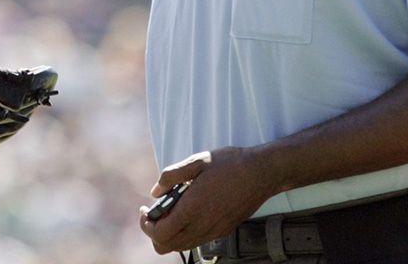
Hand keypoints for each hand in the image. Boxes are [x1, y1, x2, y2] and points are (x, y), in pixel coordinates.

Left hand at [138, 147, 278, 254]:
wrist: (262, 173)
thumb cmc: (230, 164)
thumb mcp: (196, 161)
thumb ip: (171, 176)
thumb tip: (155, 192)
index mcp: (192, 209)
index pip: (159, 233)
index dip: (146, 225)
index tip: (144, 210)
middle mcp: (203, 225)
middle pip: (167, 246)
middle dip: (154, 232)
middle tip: (154, 212)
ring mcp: (214, 231)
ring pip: (182, 246)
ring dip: (170, 234)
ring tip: (171, 211)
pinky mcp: (223, 231)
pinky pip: (197, 241)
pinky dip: (185, 233)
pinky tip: (188, 212)